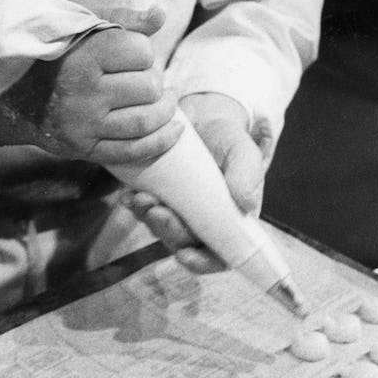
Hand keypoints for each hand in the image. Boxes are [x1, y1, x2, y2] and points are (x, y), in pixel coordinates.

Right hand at [0, 5, 181, 162]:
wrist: (9, 95)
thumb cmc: (53, 54)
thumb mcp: (80, 26)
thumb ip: (122, 19)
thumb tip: (160, 13)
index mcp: (83, 55)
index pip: (141, 52)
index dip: (143, 51)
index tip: (132, 52)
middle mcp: (83, 91)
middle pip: (148, 87)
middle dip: (153, 80)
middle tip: (145, 78)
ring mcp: (83, 124)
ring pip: (146, 121)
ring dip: (165, 110)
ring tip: (165, 100)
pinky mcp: (85, 148)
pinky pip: (134, 150)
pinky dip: (162, 141)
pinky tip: (175, 129)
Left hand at [123, 91, 265, 272]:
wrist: (204, 115)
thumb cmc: (229, 137)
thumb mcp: (242, 150)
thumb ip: (248, 174)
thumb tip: (248, 204)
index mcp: (229, 220)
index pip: (219, 256)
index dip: (202, 262)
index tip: (184, 255)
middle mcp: (203, 221)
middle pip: (184, 243)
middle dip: (168, 232)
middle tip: (156, 211)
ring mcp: (179, 210)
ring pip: (161, 229)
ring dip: (149, 218)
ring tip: (141, 198)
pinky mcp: (159, 196)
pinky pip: (144, 210)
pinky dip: (136, 206)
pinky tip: (130, 194)